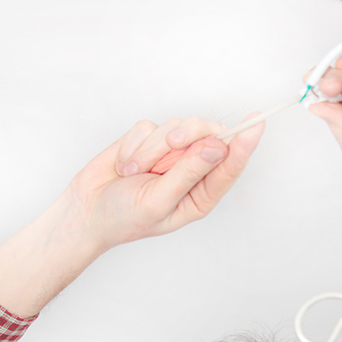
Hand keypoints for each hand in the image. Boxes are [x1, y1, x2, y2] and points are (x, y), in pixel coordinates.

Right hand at [66, 115, 263, 251]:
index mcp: (202, 194)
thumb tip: (218, 147)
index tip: (255, 124)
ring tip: (135, 171)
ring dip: (153, 148)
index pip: (231, 165)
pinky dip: (134, 144)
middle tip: (174, 143)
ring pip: (176, 127)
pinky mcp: (148, 140)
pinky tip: (125, 164)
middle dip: (189, 135)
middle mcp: (191, 171)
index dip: (245, 143)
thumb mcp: (159, 201)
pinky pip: (149, 126)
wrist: (86, 210)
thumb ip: (189, 173)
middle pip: (207, 134)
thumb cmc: (124, 218)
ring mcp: (170, 154)